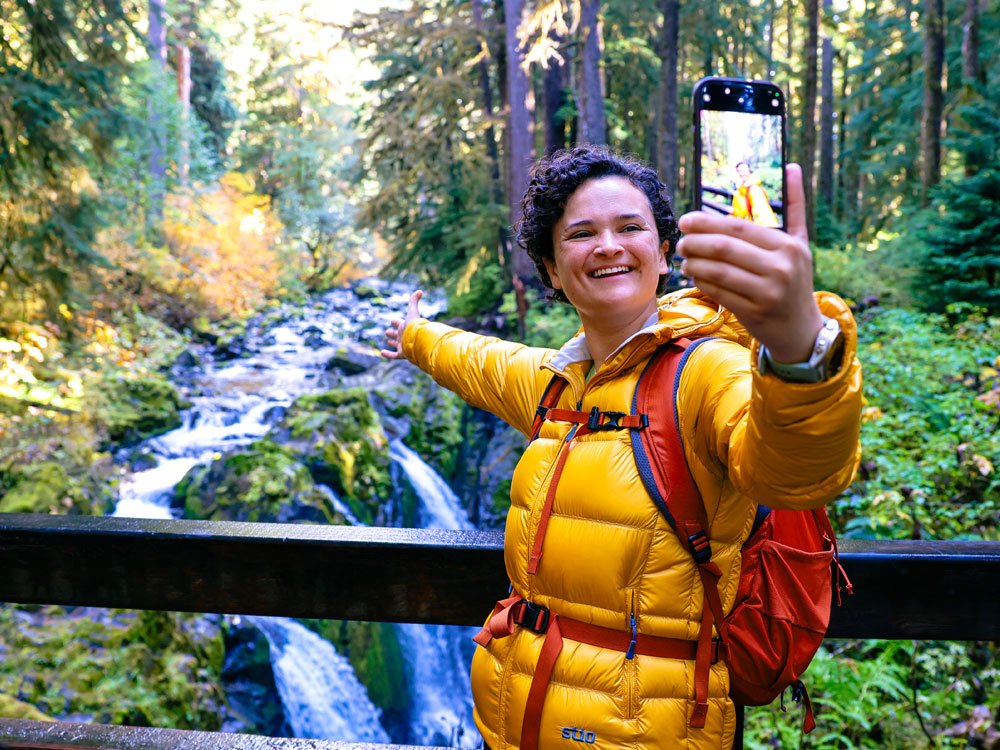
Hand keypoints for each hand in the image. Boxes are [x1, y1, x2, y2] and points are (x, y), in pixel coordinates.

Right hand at [379, 290, 422, 359]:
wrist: (419, 340)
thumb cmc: (415, 326)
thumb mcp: (412, 311)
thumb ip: (414, 301)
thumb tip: (420, 291)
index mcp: (405, 326)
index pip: (399, 323)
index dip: (396, 322)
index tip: (392, 321)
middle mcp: (404, 336)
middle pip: (396, 334)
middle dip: (392, 333)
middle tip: (388, 332)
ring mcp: (402, 345)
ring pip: (396, 344)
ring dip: (391, 342)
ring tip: (388, 341)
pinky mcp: (402, 353)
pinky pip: (393, 355)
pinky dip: (387, 354)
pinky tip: (382, 352)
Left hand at [676, 164, 822, 361]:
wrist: (801, 328)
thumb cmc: (795, 279)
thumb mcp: (800, 243)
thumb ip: (794, 207)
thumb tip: (792, 166)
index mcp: (788, 246)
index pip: (738, 227)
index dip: (706, 222)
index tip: (685, 220)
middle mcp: (780, 267)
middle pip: (724, 248)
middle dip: (695, 242)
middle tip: (681, 241)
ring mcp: (768, 292)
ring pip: (717, 271)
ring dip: (694, 263)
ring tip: (685, 259)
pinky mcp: (754, 312)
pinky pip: (718, 292)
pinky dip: (701, 282)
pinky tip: (695, 276)